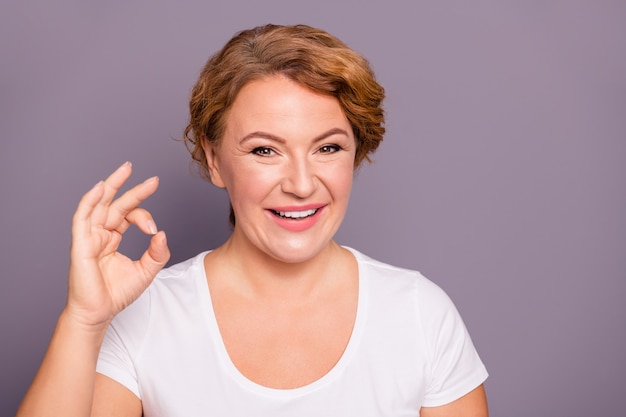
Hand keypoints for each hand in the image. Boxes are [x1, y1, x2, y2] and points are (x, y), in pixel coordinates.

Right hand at [65, 162, 169, 328]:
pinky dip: (91, 201)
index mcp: (112, 238)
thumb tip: (163, 233)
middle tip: (152, 180)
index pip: (128, 216)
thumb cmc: (117, 293)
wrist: (99, 313)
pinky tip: (102, 187)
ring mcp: (89, 237)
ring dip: (112, 185)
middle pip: (116, 204)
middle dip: (133, 189)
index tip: (154, 229)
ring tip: (126, 169)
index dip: (143, 216)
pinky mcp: (81, 244)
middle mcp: (99, 234)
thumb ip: (157, 253)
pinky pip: (82, 217)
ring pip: (99, 204)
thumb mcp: (146, 271)